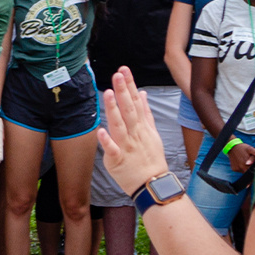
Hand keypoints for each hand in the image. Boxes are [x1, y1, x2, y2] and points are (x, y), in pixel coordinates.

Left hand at [92, 68, 167, 189]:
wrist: (153, 184)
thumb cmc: (150, 158)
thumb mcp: (152, 133)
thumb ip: (146, 113)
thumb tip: (142, 93)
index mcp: (142, 127)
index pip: (135, 102)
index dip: (129, 86)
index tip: (124, 70)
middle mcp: (135, 134)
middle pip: (129, 110)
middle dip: (123, 91)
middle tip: (118, 74)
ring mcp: (127, 146)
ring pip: (120, 126)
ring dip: (114, 110)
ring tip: (109, 93)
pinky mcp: (118, 160)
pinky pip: (112, 150)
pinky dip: (107, 141)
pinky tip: (101, 130)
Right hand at [229, 141, 254, 172]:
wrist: (232, 147)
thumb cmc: (242, 148)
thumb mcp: (250, 148)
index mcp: (246, 164)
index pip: (253, 170)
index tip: (254, 163)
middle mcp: (241, 167)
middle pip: (249, 171)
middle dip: (250, 168)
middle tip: (249, 161)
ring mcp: (237, 169)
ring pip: (244, 171)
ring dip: (245, 168)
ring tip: (245, 161)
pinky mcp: (234, 169)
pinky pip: (239, 170)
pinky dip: (241, 167)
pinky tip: (241, 162)